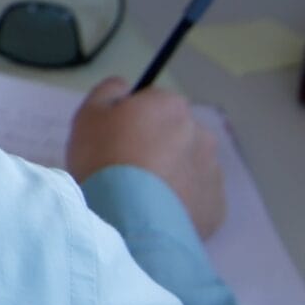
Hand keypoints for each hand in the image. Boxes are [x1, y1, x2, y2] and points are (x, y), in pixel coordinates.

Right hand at [66, 78, 225, 238]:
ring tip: (142, 197)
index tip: (116, 141)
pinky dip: (181, 204)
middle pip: (176, 135)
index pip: (153, 104)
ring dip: (171, 176)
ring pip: (188, 168)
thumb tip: (125, 87)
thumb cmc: (105, 159)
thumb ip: (108, 91)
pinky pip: (196, 200)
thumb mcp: (88, 115)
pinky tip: (156, 214)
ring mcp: (213, 172)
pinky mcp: (216, 207)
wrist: (128, 217)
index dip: (133, 121)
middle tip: (128, 170)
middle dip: (158, 147)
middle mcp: (201, 133)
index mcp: (172, 106)